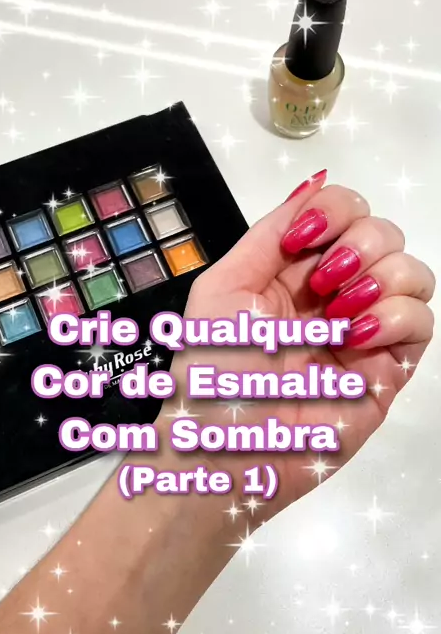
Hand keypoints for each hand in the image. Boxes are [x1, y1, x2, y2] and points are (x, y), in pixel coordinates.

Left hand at [159, 172, 434, 513]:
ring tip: (339, 315)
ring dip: (381, 278)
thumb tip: (316, 184)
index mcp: (294, 270)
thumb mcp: (224, 288)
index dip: (335, 212)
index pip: (343, 212)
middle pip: (384, 232)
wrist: (226, 450)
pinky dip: (394, 317)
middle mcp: (335, 293)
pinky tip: (353, 339)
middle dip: (359, 244)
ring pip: (413, 271)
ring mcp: (364, 330)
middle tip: (322, 285)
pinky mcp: (387, 369)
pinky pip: (420, 321)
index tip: (305, 243)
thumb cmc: (213, 371)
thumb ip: (270, 233)